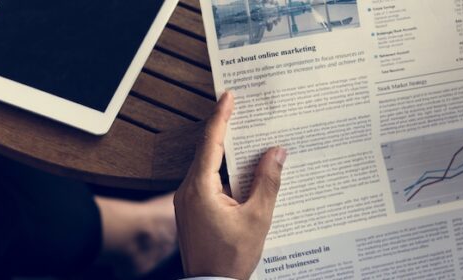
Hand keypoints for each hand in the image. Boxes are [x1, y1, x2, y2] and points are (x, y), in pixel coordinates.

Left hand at [174, 92, 286, 278]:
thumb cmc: (230, 257)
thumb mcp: (257, 218)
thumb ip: (267, 182)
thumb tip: (276, 152)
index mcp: (200, 187)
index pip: (211, 141)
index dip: (222, 115)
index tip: (229, 95)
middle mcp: (187, 189)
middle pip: (208, 150)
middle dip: (226, 129)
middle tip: (241, 108)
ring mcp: (186, 200)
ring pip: (207, 166)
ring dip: (227, 152)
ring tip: (247, 136)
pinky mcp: (191, 210)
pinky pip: (206, 181)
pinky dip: (223, 171)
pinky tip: (242, 171)